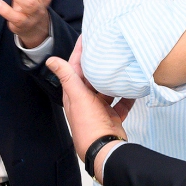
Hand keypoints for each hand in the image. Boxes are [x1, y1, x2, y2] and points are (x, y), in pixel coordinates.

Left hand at [46, 37, 133, 180]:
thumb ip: (67, 77)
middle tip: (108, 46)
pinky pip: (122, 102)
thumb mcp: (77, 97)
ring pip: (107, 89)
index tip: (87, 37)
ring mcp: (100, 109)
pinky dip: (128, 95)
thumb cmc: (88, 123)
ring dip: (113, 78)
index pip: (75, 68)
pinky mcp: (113, 117)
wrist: (104, 148)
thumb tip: (50, 59)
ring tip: (122, 63)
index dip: (79, 52)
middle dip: (98, 62)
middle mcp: (86, 100)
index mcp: (74, 94)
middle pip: (92, 77)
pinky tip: (134, 86)